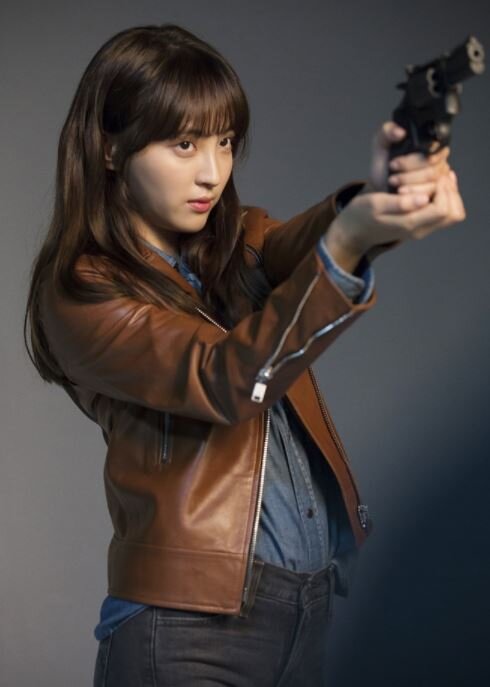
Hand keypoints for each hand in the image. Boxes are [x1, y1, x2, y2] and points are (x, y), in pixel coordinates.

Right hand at [325, 168, 465, 272]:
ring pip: (452, 214)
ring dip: (449, 194)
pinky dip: (443, 198)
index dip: (442, 189)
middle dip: (450, 191)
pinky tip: (433, 185)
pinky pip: (444, 213)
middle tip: (437, 177)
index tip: (430, 177)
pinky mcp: (420, 224)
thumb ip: (400, 203)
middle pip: (454, 213)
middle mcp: (420, 229)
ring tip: (437, 180)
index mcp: (409, 224)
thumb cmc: (360, 215)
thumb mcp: (374, 203)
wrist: (353, 231)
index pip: (443, 209)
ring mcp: (421, 228)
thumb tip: (423, 198)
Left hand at [364, 121, 450, 196]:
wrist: (381, 188)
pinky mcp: (437, 193)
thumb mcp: (382, 145)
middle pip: (433, 165)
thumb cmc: (384, 167)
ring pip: (432, 180)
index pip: (434, 148)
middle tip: (392, 174)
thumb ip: (387, 132)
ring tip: (393, 182)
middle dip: (408, 171)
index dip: (413, 158)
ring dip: (409, 182)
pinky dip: (413, 193)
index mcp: (431, 145)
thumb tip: (400, 131)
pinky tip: (401, 193)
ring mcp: (440, 178)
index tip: (394, 163)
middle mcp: (439, 161)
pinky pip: (431, 193)